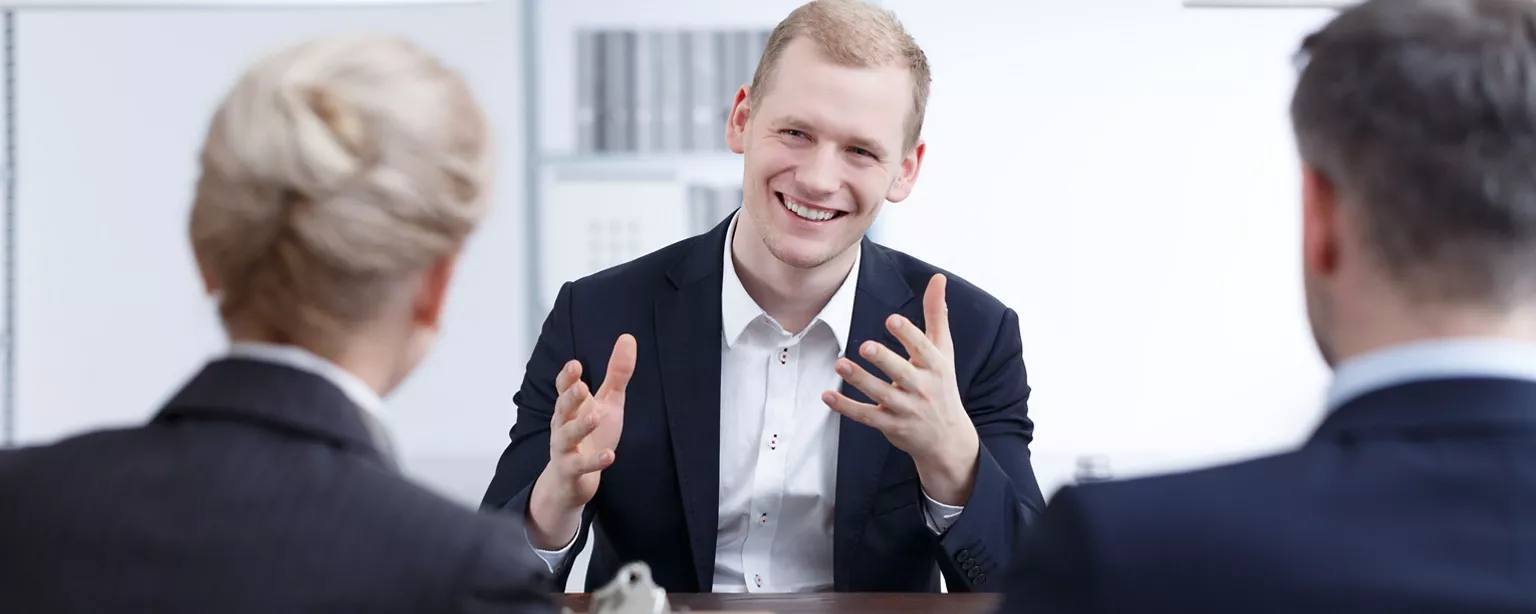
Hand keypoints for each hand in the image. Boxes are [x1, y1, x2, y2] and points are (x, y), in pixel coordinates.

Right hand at [527, 334, 635, 548]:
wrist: (571, 481)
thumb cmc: (590, 436)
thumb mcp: (607, 403)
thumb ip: (616, 375)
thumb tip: (628, 338)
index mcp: (570, 407)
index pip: (564, 388)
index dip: (567, 377)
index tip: (575, 364)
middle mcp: (563, 425)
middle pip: (562, 409)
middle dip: (570, 397)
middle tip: (582, 387)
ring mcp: (565, 449)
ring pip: (567, 436)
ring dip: (580, 426)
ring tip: (595, 416)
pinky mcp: (571, 471)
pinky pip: (580, 466)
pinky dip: (594, 461)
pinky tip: (609, 456)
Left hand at [823, 274, 979, 504]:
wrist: (947, 437)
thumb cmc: (941, 384)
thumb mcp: (944, 350)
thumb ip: (937, 314)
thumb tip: (938, 278)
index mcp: (935, 366)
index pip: (922, 348)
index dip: (908, 334)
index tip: (892, 320)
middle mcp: (922, 388)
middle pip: (901, 373)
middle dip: (884, 360)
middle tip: (865, 346)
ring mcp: (906, 409)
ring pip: (880, 394)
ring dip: (860, 380)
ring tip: (840, 363)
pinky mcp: (890, 425)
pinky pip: (865, 416)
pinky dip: (846, 407)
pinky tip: (828, 395)